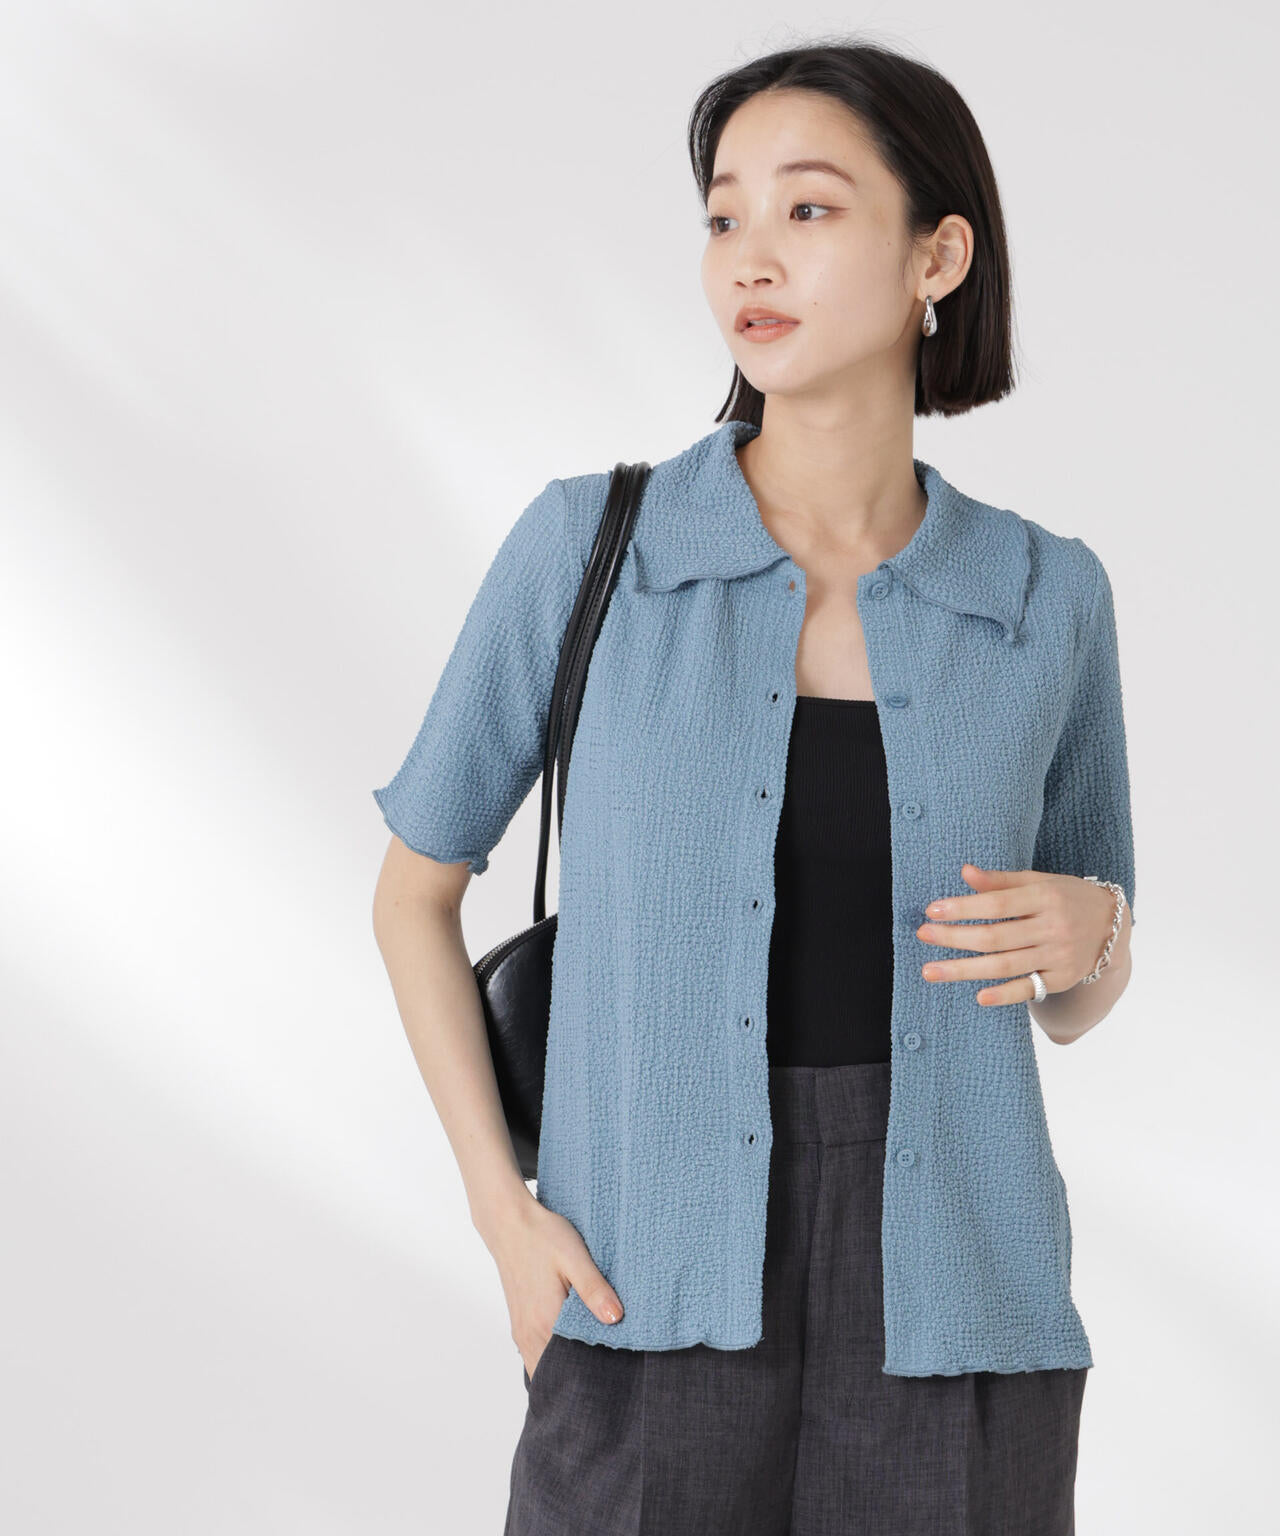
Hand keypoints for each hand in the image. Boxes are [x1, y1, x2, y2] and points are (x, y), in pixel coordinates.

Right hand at [482, 1192, 624, 1382]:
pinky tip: (571, 1342)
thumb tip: (616, 1319)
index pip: (569, 1369)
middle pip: (554, 1374)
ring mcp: (521, 1332)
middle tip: (606, 1370)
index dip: (591, 1374)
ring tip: (591, 1357)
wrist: (509, 1223)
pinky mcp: (519, 1324)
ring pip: (543, 1367)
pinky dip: (552, 1356)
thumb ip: (594, 1290)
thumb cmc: (542, 1236)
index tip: (613, 1371)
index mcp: (546, 1322)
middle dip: (578, 1377)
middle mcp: (529, 1334)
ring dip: (564, 1367)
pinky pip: (535, 1354)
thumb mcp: (575, 1257)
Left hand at [916, 864, 1124, 1005]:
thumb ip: (1001, 881)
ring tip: (930, 971)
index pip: (997, 904)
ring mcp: (1058, 956)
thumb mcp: (1039, 881)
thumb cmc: (1066, 897)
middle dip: (955, 937)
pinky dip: (1004, 995)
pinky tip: (978, 996)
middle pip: (996, 937)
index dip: (963, 907)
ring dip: (964, 970)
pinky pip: (1029, 989)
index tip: (931, 910)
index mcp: (1044, 897)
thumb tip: (965, 872)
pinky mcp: (1062, 979)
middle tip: (922, 935)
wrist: (1113, 924)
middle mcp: (1052, 927)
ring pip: (1005, 965)